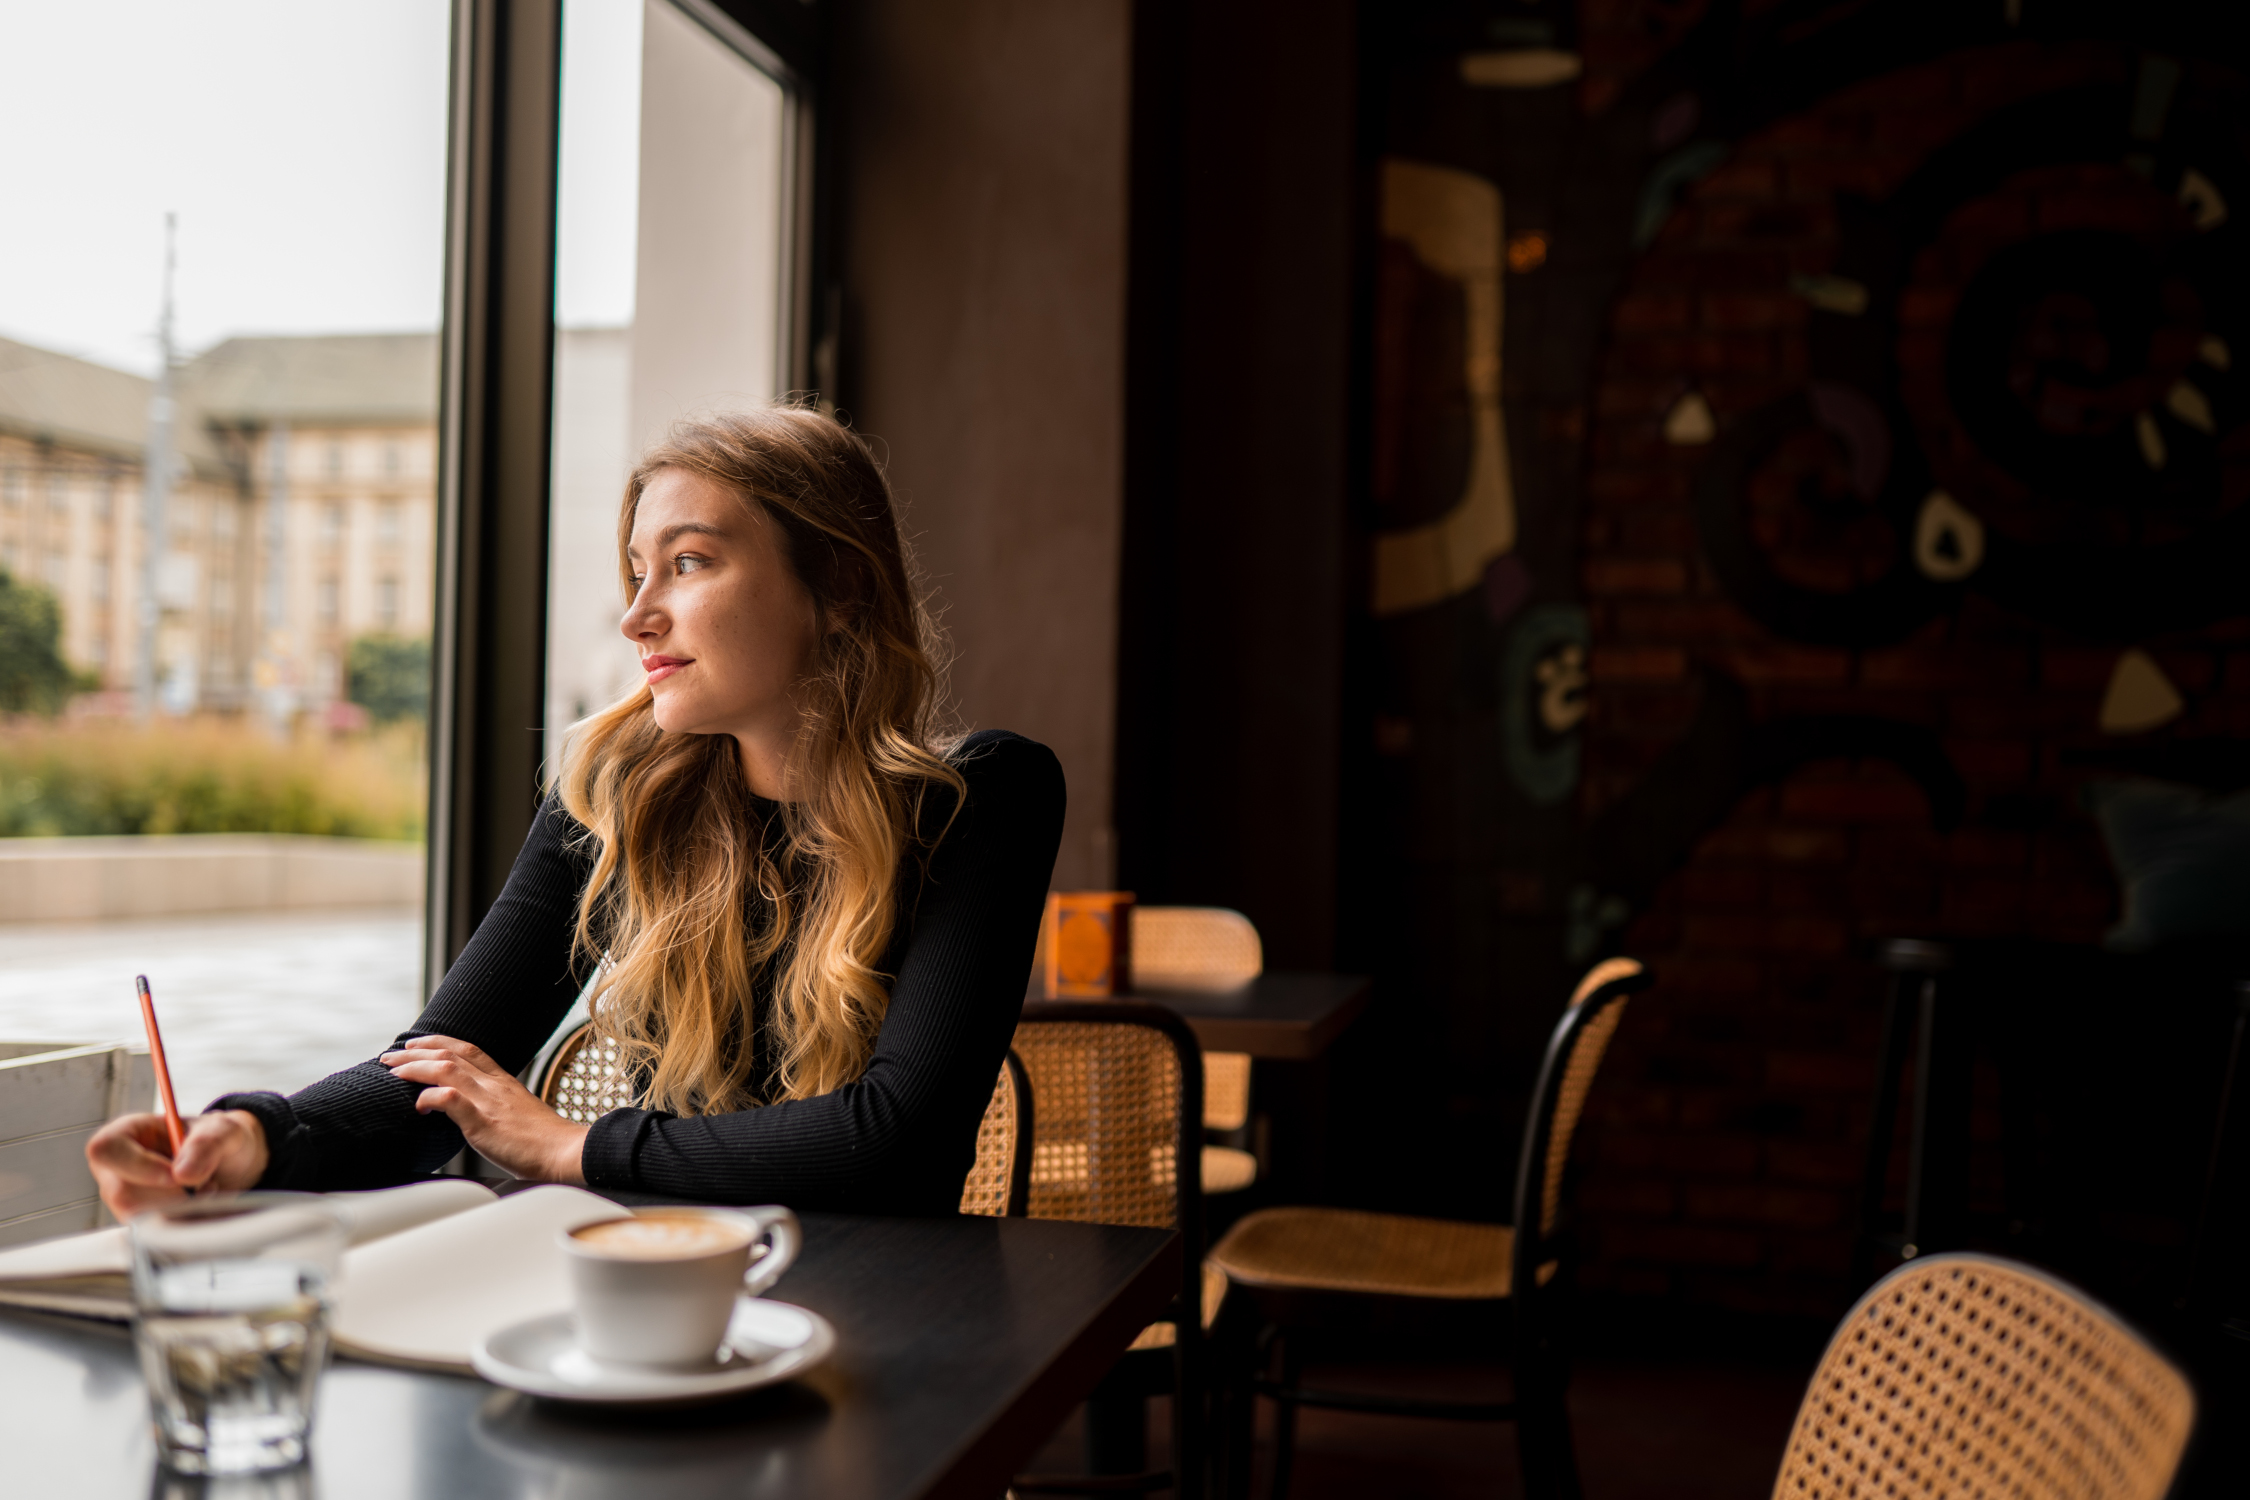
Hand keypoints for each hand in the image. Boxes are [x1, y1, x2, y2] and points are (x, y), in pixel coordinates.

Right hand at [87, 1110, 268, 1218]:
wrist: (231, 1164)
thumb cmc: (219, 1139)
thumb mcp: (224, 1130)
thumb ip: (208, 1144)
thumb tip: (183, 1175)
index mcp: (127, 1133)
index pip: (106, 1150)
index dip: (138, 1166)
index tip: (176, 1176)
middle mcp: (117, 1167)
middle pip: (120, 1192)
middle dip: (169, 1195)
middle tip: (202, 1183)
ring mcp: (123, 1196)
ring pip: (136, 1216)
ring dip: (178, 1209)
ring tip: (203, 1189)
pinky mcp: (137, 1219)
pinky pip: (151, 1231)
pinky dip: (180, 1222)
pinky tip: (197, 1205)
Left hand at [382, 1035, 587, 1184]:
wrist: (564, 1153)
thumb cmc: (542, 1142)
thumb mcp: (516, 1113)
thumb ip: (494, 1106)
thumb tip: (469, 1110)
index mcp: (503, 1081)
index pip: (468, 1049)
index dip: (438, 1043)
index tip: (415, 1045)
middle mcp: (494, 1084)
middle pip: (450, 1054)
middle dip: (416, 1052)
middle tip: (390, 1058)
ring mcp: (489, 1101)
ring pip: (446, 1069)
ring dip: (415, 1067)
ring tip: (394, 1073)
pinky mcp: (483, 1122)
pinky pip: (451, 1099)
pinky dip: (429, 1097)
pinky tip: (418, 1105)